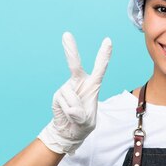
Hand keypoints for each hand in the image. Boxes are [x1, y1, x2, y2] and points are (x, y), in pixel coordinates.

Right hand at [37, 32, 111, 153]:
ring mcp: (67, 87)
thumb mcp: (88, 122)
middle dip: (70, 50)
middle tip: (66, 34)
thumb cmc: (82, 124)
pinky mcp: (58, 94)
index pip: (100, 68)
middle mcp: (79, 83)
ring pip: (71, 95)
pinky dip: (68, 112)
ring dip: (74, 109)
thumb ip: (82, 116)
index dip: (104, 55)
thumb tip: (72, 108)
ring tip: (75, 115)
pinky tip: (68, 114)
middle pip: (75, 65)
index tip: (108, 40)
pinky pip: (64, 103)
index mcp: (93, 85)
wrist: (68, 131)